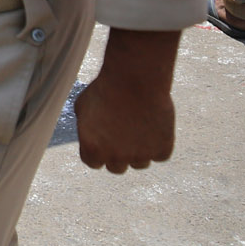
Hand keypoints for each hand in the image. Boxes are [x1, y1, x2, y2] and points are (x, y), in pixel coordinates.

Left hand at [74, 56, 175, 173]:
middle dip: (118, 153)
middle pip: (116, 167)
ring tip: (140, 126)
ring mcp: (140, 156)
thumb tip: (88, 135)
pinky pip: (161, 155)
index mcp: (92, 149)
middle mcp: (115, 157)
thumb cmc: (107, 87)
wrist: (135, 78)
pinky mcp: (162, 149)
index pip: (93, 162)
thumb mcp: (83, 106)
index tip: (105, 139)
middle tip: (124, 134)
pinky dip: (160, 144)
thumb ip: (85, 128)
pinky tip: (156, 126)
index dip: (99, 150)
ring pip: (140, 163)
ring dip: (140, 150)